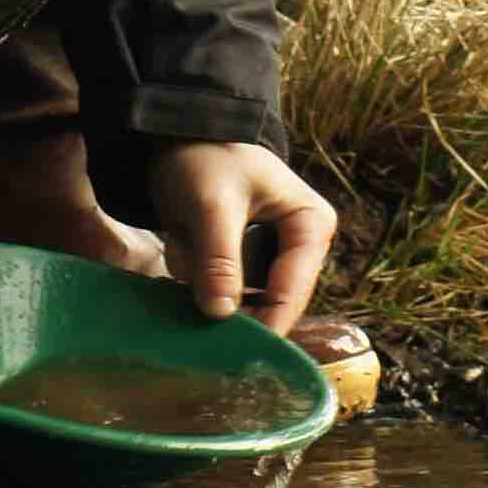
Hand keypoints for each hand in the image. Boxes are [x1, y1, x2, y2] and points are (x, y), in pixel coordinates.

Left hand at [148, 143, 337, 333]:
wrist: (176, 134)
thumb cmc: (206, 158)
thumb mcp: (213, 205)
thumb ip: (219, 258)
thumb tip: (222, 315)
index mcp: (311, 226)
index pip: (292, 292)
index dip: (264, 324)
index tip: (229, 353)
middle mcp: (300, 247)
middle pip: (269, 303)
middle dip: (228, 301)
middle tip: (190, 301)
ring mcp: (270, 257)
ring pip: (242, 301)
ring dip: (207, 289)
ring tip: (182, 254)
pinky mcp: (242, 262)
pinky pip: (222, 290)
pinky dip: (196, 280)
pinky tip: (179, 251)